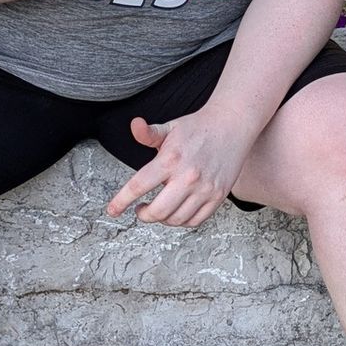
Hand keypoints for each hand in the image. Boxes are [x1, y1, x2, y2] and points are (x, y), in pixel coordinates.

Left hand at [107, 114, 251, 226]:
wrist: (232, 124)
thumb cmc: (199, 127)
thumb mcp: (170, 127)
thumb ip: (149, 133)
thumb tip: (134, 125)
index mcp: (170, 159)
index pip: (138, 186)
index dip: (121, 201)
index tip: (113, 210)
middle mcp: (187, 176)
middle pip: (157, 211)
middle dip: (143, 215)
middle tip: (141, 209)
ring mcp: (205, 188)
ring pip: (176, 219)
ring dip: (162, 219)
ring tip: (159, 210)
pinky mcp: (218, 195)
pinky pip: (196, 220)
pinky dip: (182, 221)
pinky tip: (177, 212)